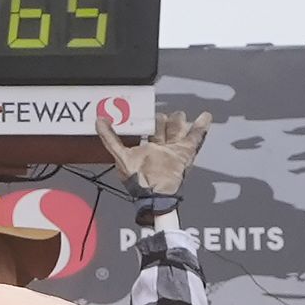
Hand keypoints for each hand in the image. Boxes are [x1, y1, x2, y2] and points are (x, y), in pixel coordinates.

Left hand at [97, 107, 214, 199]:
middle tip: (161, 117)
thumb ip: (110, 137)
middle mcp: (162, 148)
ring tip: (179, 116)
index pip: (150, 130)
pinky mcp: (186, 153)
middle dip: (163, 120)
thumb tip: (98, 119)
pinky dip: (201, 126)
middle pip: (165, 127)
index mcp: (148, 148)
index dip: (149, 122)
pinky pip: (196, 138)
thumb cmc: (137, 178)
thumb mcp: (120, 155)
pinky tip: (205, 116)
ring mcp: (175, 149)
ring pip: (179, 129)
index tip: (145, 113)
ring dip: (178, 121)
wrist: (154, 192)